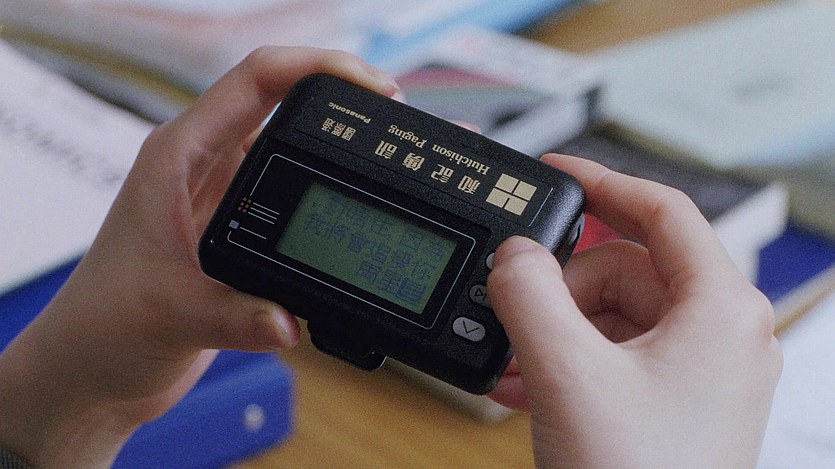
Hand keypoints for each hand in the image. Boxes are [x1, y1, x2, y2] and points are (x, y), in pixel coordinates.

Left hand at [0, 47, 398, 467]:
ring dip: (343, 148)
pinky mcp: (245, 229)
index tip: (374, 89)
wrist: (97, 367)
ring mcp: (228, 196)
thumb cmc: (107, 324)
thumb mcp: (174, 315)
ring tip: (393, 158)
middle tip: (400, 121)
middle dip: (346, 102)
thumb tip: (292, 320)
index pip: (256, 79)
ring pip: (297, 147)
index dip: (318, 67)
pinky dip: (334, 193)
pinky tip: (361, 206)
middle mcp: (206, 165)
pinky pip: (299, 193)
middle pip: (287, 101)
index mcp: (180, 154)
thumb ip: (237, 318)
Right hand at [487, 154, 781, 467]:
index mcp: (720, 308)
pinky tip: (526, 385)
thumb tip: (514, 254)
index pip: (661, 210)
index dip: (602, 182)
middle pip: (625, 269)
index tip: (555, 172)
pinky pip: (613, 355)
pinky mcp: (672, 401)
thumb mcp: (567, 373)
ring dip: (556, 331)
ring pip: (612, 315)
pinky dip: (569, 360)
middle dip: (561, 288)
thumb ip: (529, 295)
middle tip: (518, 312)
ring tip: (516, 362)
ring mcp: (698, 370)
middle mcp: (719, 333)